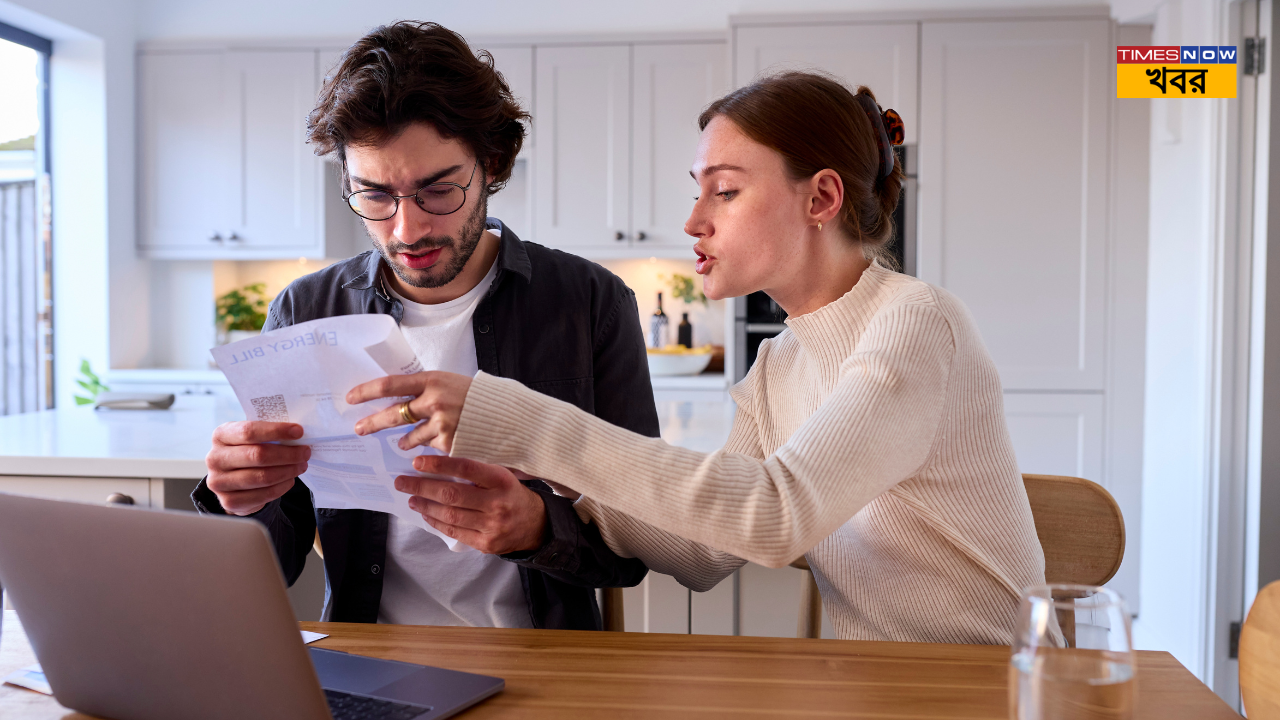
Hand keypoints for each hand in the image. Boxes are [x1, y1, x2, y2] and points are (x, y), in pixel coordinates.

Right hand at [205, 421, 310, 515]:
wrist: (233, 480)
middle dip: (288, 454)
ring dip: (288, 471)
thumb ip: (268, 434)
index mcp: (220, 435)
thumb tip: (297, 433)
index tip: (299, 431)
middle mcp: (215, 458)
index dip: (276, 431)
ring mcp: (219, 482)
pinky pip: (264, 494)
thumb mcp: (252, 438)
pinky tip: (290, 480)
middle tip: (305, 452)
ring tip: (301, 465)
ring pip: (263, 477)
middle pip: (258, 455)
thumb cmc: (247, 452)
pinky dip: (282, 487)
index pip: (249, 431)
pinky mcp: (229, 501)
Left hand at [347, 371, 471, 452]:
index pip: (390, 385)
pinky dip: (429, 446)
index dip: (367, 391)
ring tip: (401, 443)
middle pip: (393, 414)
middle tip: (359, 429)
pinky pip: (429, 447)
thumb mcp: (448, 382)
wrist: (505, 414)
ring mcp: (441, 424)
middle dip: (373, 423)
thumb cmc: (475, 396)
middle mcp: (434, 401)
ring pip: (410, 436)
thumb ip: (424, 389)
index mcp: (431, 380)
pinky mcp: (448, 443)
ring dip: (404, 441)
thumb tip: (396, 398)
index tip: (351, 398)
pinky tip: (437, 443)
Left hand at [395, 455, 546, 554]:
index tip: (417, 462)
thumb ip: (477, 471)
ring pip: (450, 515)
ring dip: (425, 506)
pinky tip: (426, 514)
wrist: (536, 525)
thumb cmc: (512, 494)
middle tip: (402, 482)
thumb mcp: (502, 476)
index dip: (439, 465)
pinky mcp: (486, 544)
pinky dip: (436, 522)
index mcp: (501, 480)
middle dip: (422, 487)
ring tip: (411, 498)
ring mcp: (492, 526)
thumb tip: (438, 464)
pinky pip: (454, 532)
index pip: (465, 470)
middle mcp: (497, 503)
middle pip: (452, 495)